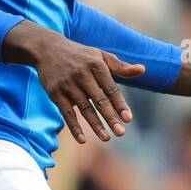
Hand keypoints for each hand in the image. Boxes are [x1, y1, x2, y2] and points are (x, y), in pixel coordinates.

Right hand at [3, 22, 144, 143]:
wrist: (47, 49)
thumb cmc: (80, 55)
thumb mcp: (100, 56)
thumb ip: (121, 66)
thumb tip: (143, 70)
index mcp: (96, 65)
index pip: (111, 89)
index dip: (120, 104)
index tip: (128, 119)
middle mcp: (82, 75)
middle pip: (99, 100)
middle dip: (110, 117)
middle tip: (121, 132)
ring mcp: (68, 85)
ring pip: (84, 108)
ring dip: (95, 125)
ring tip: (106, 138)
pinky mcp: (55, 93)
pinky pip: (66, 113)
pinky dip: (74, 127)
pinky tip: (82, 139)